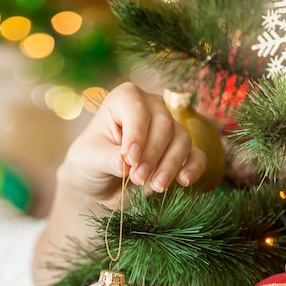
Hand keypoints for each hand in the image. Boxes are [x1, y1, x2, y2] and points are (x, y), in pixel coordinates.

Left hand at [34, 82, 206, 285]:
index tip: (130, 160)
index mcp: (125, 99)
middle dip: (152, 155)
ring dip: (170, 165)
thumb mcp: (89, 160)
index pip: (138, 110)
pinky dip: (193, 168)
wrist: (99, 183)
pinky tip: (183, 182)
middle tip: (137, 179)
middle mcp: (151, 107)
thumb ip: (107, 158)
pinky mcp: (180, 152)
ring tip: (154, 187)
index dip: (137, 135)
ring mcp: (169, 128)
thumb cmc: (90, 163)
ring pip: (182, 140)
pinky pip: (196, 155)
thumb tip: (127, 164)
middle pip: (164, 126)